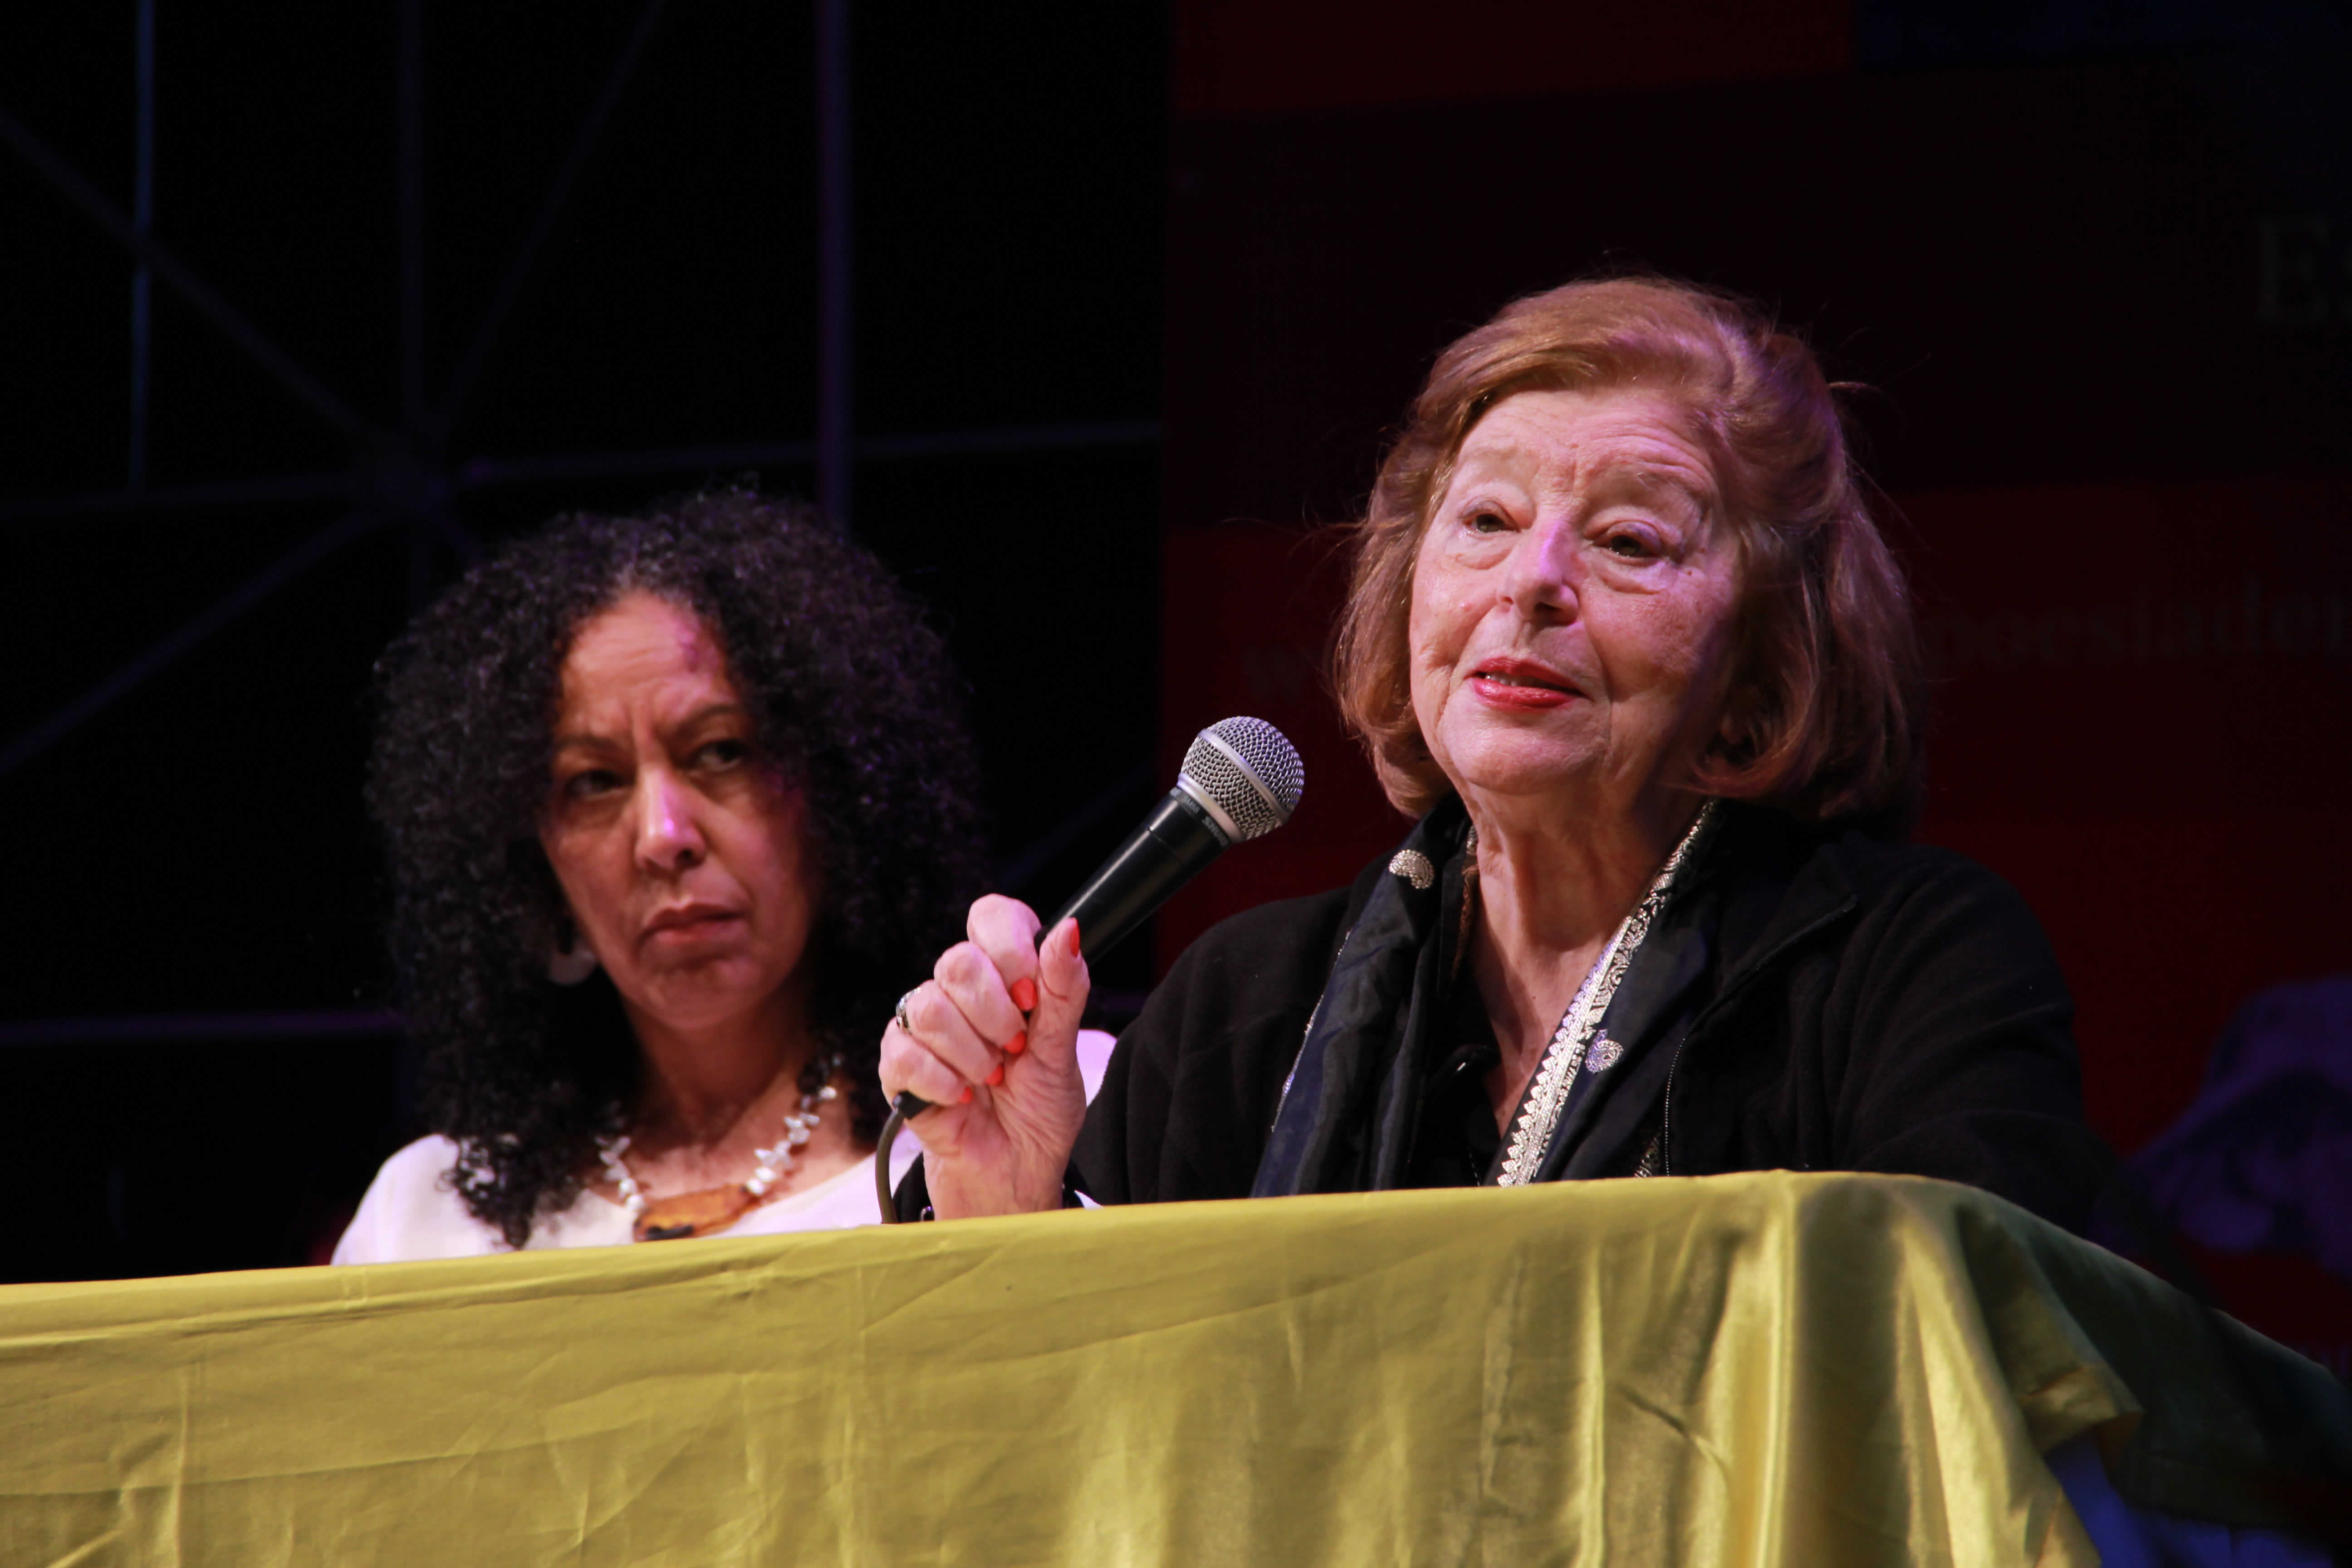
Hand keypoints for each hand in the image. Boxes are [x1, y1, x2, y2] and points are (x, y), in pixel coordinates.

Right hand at [879, 895, 1088, 1217]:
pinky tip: (963, 1098)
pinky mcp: (897, 1067)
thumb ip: (1064, 990)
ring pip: (928, 1006)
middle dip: (995, 1015)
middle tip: (1015, 1050)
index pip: (991, 917)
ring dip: (972, 1054)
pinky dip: (942, 1081)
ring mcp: (923, 1028)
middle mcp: (958, 993)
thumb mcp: (1063, 1051)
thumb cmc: (1040, 1110)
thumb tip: (1069, 928)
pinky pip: (905, 1052)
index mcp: (1002, 976)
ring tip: (992, 1078)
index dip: (1010, 949)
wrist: (1016, 1172)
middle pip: (957, 962)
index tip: (1030, 996)